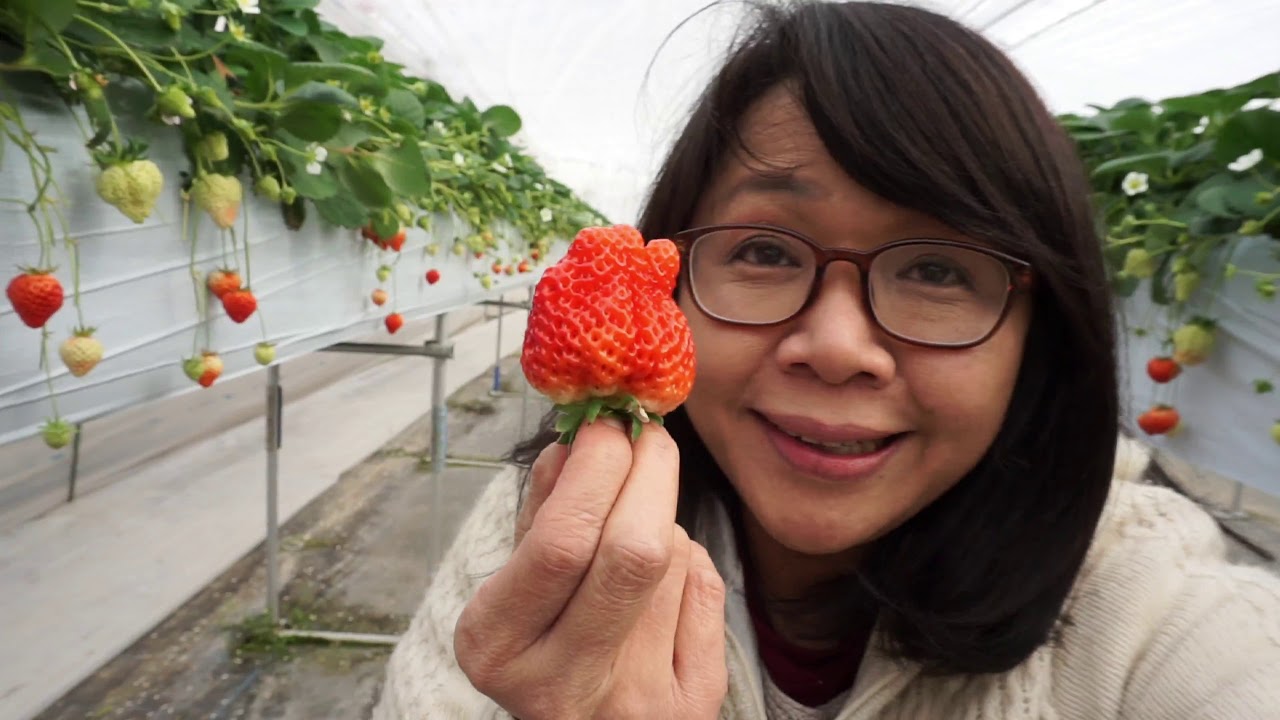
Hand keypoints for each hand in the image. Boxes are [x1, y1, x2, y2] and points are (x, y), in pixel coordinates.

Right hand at [454, 418, 727, 719]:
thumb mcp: (512, 589)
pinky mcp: (693, 705)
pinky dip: (688, 562)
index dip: (597, 467)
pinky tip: (661, 581)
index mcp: (500, 647)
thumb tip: (576, 444)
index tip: (610, 422)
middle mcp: (565, 684)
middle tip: (647, 435)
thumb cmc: (541, 651)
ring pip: (674, 559)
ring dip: (660, 522)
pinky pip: (706, 590)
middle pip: (633, 550)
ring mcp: (637, 701)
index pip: (562, 542)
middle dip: (648, 471)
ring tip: (633, 537)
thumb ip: (538, 517)